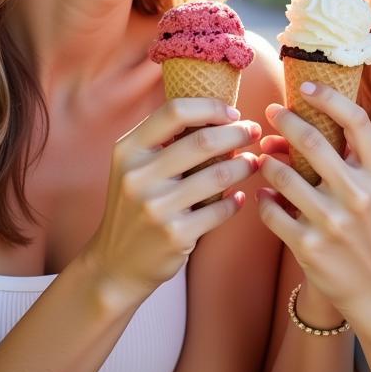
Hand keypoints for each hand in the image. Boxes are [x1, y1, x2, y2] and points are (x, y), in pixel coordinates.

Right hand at [84, 97, 260, 306]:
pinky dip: (235, 201)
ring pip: (218, 175)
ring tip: (252, 163)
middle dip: (237, 133)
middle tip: (254, 132)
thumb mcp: (134, 167)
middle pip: (203, 141)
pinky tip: (238, 197)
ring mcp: (156, 207)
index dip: (210, 108)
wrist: (116, 263)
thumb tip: (218, 115)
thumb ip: (164, 141)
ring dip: (243, 166)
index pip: (173, 111)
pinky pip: (221, 209)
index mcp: (128, 150)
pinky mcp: (175, 234)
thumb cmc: (135, 206)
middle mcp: (138, 176)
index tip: (233, 113)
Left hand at [255, 83, 370, 329]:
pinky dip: (263, 201)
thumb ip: (355, 156)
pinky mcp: (310, 246)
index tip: (305, 86)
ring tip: (261, 159)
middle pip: (312, 141)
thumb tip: (308, 118)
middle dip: (285, 122)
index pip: (357, 121)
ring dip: (266, 164)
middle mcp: (360, 194)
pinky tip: (263, 197)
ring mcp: (334, 221)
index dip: (329, 97)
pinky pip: (271, 211)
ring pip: (282, 176)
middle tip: (272, 114)